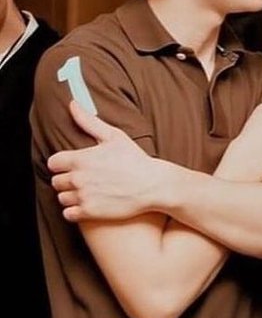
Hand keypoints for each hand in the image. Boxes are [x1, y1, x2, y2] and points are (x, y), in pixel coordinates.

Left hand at [49, 101, 162, 221]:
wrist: (153, 185)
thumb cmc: (135, 160)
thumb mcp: (114, 136)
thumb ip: (89, 122)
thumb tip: (72, 104)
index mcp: (80, 159)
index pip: (53, 163)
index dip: (61, 164)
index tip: (72, 166)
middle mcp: (78, 178)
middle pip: (56, 182)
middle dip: (66, 180)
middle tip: (82, 179)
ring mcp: (83, 196)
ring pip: (61, 198)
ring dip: (70, 196)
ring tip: (85, 192)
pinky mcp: (89, 212)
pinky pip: (68, 214)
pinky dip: (74, 211)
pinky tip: (87, 204)